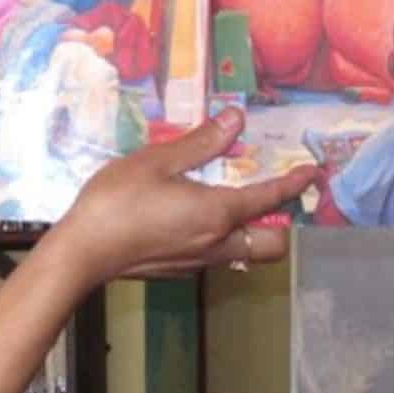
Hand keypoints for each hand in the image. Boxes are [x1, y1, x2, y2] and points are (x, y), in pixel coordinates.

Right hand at [52, 109, 313, 284]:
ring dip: (253, 234)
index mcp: (217, 213)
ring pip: (245, 256)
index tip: (311, 172)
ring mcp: (199, 263)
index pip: (270, 199)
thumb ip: (201, 143)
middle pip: (272, 247)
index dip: (295, 183)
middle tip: (272, 199)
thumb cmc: (115, 201)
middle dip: (282, 225)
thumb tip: (236, 120)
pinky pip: (217, 258)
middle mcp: (217, 244)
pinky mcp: (180, 272)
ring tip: (236, 206)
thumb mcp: (157, 161)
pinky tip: (196, 219)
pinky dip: (223, 240)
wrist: (82, 253)